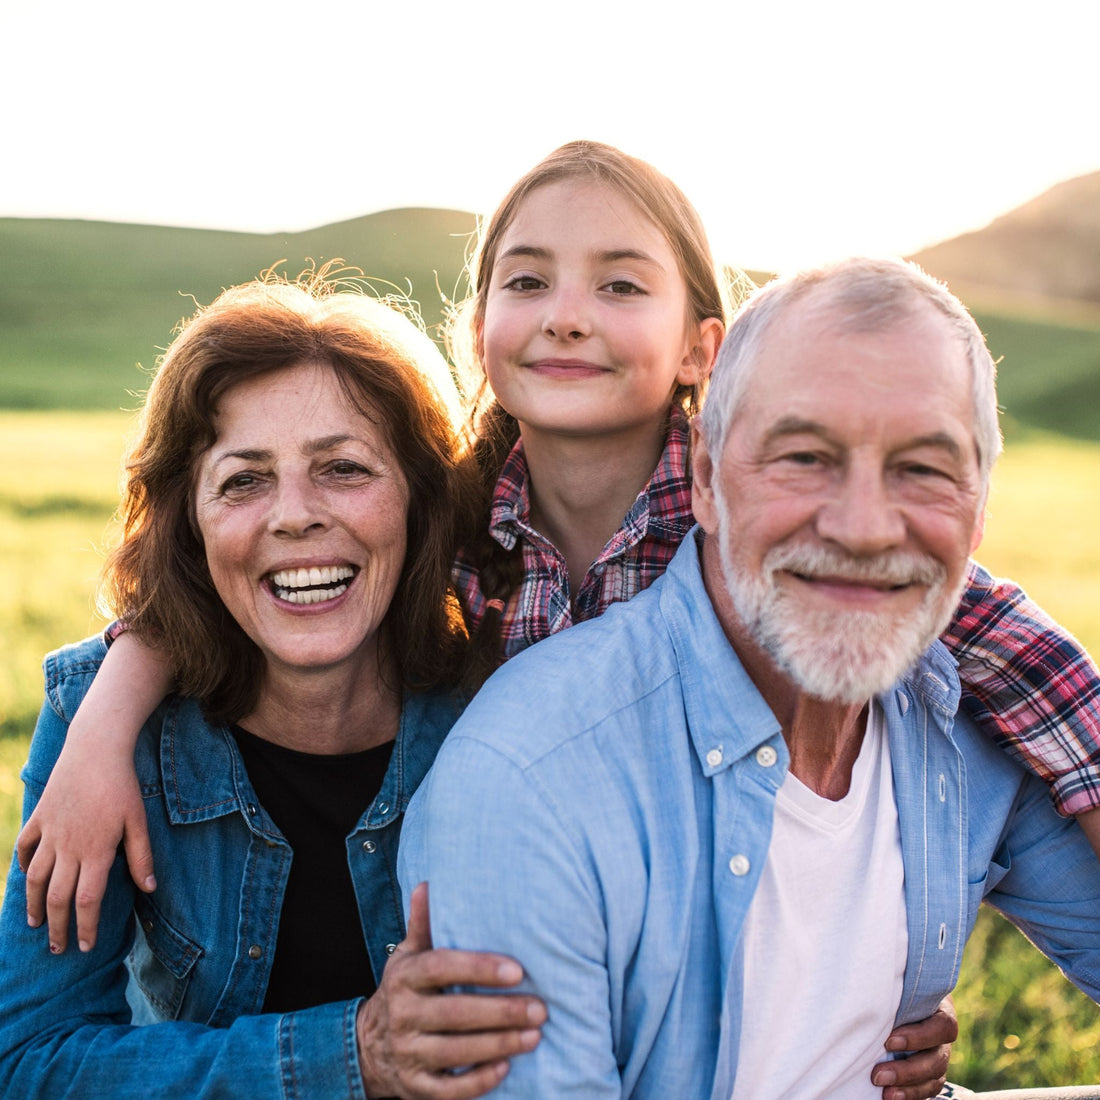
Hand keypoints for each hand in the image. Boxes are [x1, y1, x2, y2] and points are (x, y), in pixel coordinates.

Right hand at [17, 730, 154, 954]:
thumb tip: (149, 889)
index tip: (87, 946)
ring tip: (35, 924)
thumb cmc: (122, 785)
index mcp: (95, 851)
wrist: (95, 749)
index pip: (87, 900)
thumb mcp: (138, 820)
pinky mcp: (39, 817)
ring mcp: (49, 832)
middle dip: (57, 927)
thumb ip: (141, 857)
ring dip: (34, 904)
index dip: (87, 926)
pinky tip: (25, 878)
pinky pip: (25, 847)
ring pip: (34, 878)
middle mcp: (68, 847)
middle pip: (57, 897)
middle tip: (58, 949)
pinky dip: (22, 864)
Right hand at [356, 882, 545, 1098]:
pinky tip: (506, 1067)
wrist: (367, 1047)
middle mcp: (402, 1015)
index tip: (518, 970)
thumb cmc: (404, 990)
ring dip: (499, 1045)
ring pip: (456, 1052)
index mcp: (404, 977)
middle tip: (541, 1009)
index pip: (442, 968)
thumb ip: (422, 924)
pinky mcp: (414, 1086)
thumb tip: (428, 884)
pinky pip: (448, 1090)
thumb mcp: (408, 956)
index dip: (479, 969)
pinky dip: (478, 1081)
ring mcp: (407, 1053)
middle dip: (501, 1012)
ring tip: (536, 1036)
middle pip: (455, 1014)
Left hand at [872, 996, 957, 1099]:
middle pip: (937, 1058)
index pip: (943, 1026)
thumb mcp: (897, 984)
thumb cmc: (892, 987)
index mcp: (939, 1009)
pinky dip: (911, 1095)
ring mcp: (938, 1055)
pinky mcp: (930, 1073)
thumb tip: (866, 986)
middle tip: (878, 1075)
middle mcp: (942, 1036)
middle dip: (907, 1070)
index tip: (888, 1041)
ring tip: (885, 1092)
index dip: (919, 1037)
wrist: (891, 999)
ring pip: (934, 1077)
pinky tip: (891, 1097)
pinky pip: (929, 1089)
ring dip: (908, 1087)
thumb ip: (890, 988)